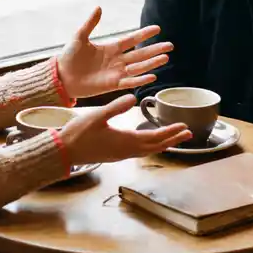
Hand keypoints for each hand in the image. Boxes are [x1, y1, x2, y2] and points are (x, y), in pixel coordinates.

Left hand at [57, 7, 172, 98]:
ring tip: (166, 58)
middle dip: (155, 50)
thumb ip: (90, 23)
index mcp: (111, 48)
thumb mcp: (79, 36)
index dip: (144, 34)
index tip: (157, 29)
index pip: (131, 39)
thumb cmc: (69, 56)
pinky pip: (130, 82)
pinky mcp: (112, 85)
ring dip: (152, 63)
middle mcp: (117, 60)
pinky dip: (141, 79)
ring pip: (138, 67)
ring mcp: (116, 73)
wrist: (62, 76)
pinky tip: (152, 75)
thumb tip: (99, 7)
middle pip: (140, 54)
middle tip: (170, 45)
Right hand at [60, 94, 191, 165]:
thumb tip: (133, 97)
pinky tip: (150, 142)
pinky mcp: (116, 155)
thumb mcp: (96, 116)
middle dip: (172, 139)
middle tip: (188, 133)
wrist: (64, 152)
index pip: (154, 137)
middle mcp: (127, 150)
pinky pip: (140, 151)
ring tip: (174, 138)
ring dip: (163, 143)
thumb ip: (115, 106)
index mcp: (125, 140)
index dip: (170, 132)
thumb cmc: (78, 134)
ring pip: (148, 150)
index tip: (183, 127)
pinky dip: (151, 146)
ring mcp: (121, 154)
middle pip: (156, 146)